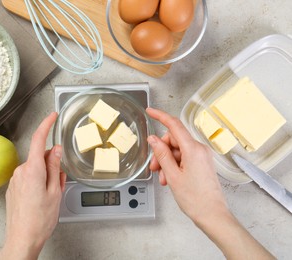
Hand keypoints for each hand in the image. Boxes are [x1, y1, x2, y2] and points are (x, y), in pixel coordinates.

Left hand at [0, 112, 65, 259]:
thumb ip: (55, 167)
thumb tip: (55, 150)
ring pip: (35, 167)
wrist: (22, 238)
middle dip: (52, 163)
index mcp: (33, 170)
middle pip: (39, 156)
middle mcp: (21, 172)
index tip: (52, 116)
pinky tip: (41, 197)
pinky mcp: (13, 187)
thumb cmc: (40, 220)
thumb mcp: (55, 192)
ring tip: (51, 194)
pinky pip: (28, 176)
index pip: (38, 139)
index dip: (46, 125)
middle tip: (60, 181)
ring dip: (45, 174)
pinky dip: (38, 181)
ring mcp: (15, 180)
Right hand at [146, 107, 226, 221]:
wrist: (212, 215)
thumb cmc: (196, 199)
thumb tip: (154, 139)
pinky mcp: (202, 164)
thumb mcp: (173, 175)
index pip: (174, 125)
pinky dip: (174, 166)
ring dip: (167, 162)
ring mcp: (202, 157)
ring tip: (163, 178)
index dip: (160, 116)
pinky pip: (184, 158)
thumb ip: (162, 154)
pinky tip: (170, 179)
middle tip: (154, 166)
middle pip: (174, 140)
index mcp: (193, 149)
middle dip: (161, 151)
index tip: (150, 111)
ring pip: (177, 151)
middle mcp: (200, 150)